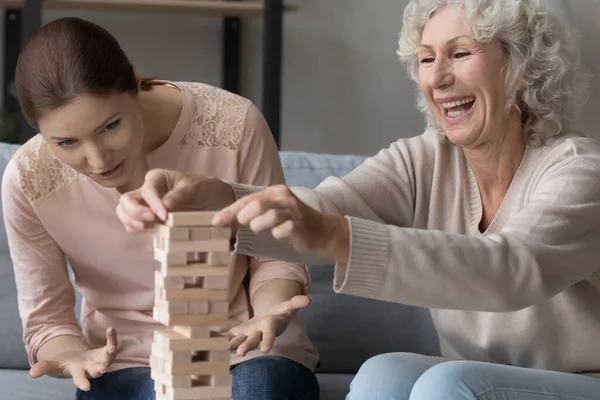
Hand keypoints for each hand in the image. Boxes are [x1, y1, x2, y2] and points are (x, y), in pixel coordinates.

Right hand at [28, 327, 117, 390]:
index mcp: (78, 372)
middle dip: (99, 370)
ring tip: (111, 348)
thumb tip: (31, 373)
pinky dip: (112, 337)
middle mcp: (91, 368)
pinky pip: (111, 344)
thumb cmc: (67, 364)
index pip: (80, 379)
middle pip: (96, 370)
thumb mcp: (54, 364)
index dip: (83, 383)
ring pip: (108, 358)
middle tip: (103, 369)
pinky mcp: (106, 351)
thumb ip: (44, 367)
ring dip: (110, 353)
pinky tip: (110, 329)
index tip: (87, 388)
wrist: (81, 361)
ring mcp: (101, 360)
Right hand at [116, 169, 234, 232]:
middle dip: (134, 212)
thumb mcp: (195, 188)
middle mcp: (146, 190)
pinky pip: (131, 223)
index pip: (147, 191)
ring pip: (124, 211)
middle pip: (126, 200)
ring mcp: (144, 205)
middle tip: (150, 222)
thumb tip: (165, 205)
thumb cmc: (201, 188)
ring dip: (130, 221)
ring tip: (145, 228)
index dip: (153, 204)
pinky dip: (133, 228)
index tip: (164, 216)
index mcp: (157, 178)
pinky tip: (145, 231)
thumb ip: (180, 195)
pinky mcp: (147, 218)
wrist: (209, 199)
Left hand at [213, 184, 349, 262]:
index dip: (230, 210)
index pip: (248, 199)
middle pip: (258, 203)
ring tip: (255, 229)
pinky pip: (285, 229)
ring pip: (271, 215)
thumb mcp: (271, 214)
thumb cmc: (292, 222)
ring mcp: (294, 212)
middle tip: (234, 225)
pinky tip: (277, 236)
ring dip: (258, 224)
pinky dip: (277, 233)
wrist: (323, 231)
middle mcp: (284, 198)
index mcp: (275, 192)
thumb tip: (224, 221)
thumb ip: (250, 215)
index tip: (215, 221)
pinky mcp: (301, 226)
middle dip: (241, 215)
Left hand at [223, 295, 310, 355]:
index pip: (270, 334)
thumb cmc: (280, 314)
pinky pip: (228, 335)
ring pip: (238, 341)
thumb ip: (296, 303)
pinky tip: (209, 338)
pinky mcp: (239, 332)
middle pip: (253, 341)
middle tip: (241, 353)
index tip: (266, 349)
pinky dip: (220, 337)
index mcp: (270, 327)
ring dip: (229, 345)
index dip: (268, 340)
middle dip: (247, 346)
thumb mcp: (288, 306)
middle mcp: (258, 334)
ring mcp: (248, 334)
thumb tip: (308, 299)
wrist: (269, 321)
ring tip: (219, 348)